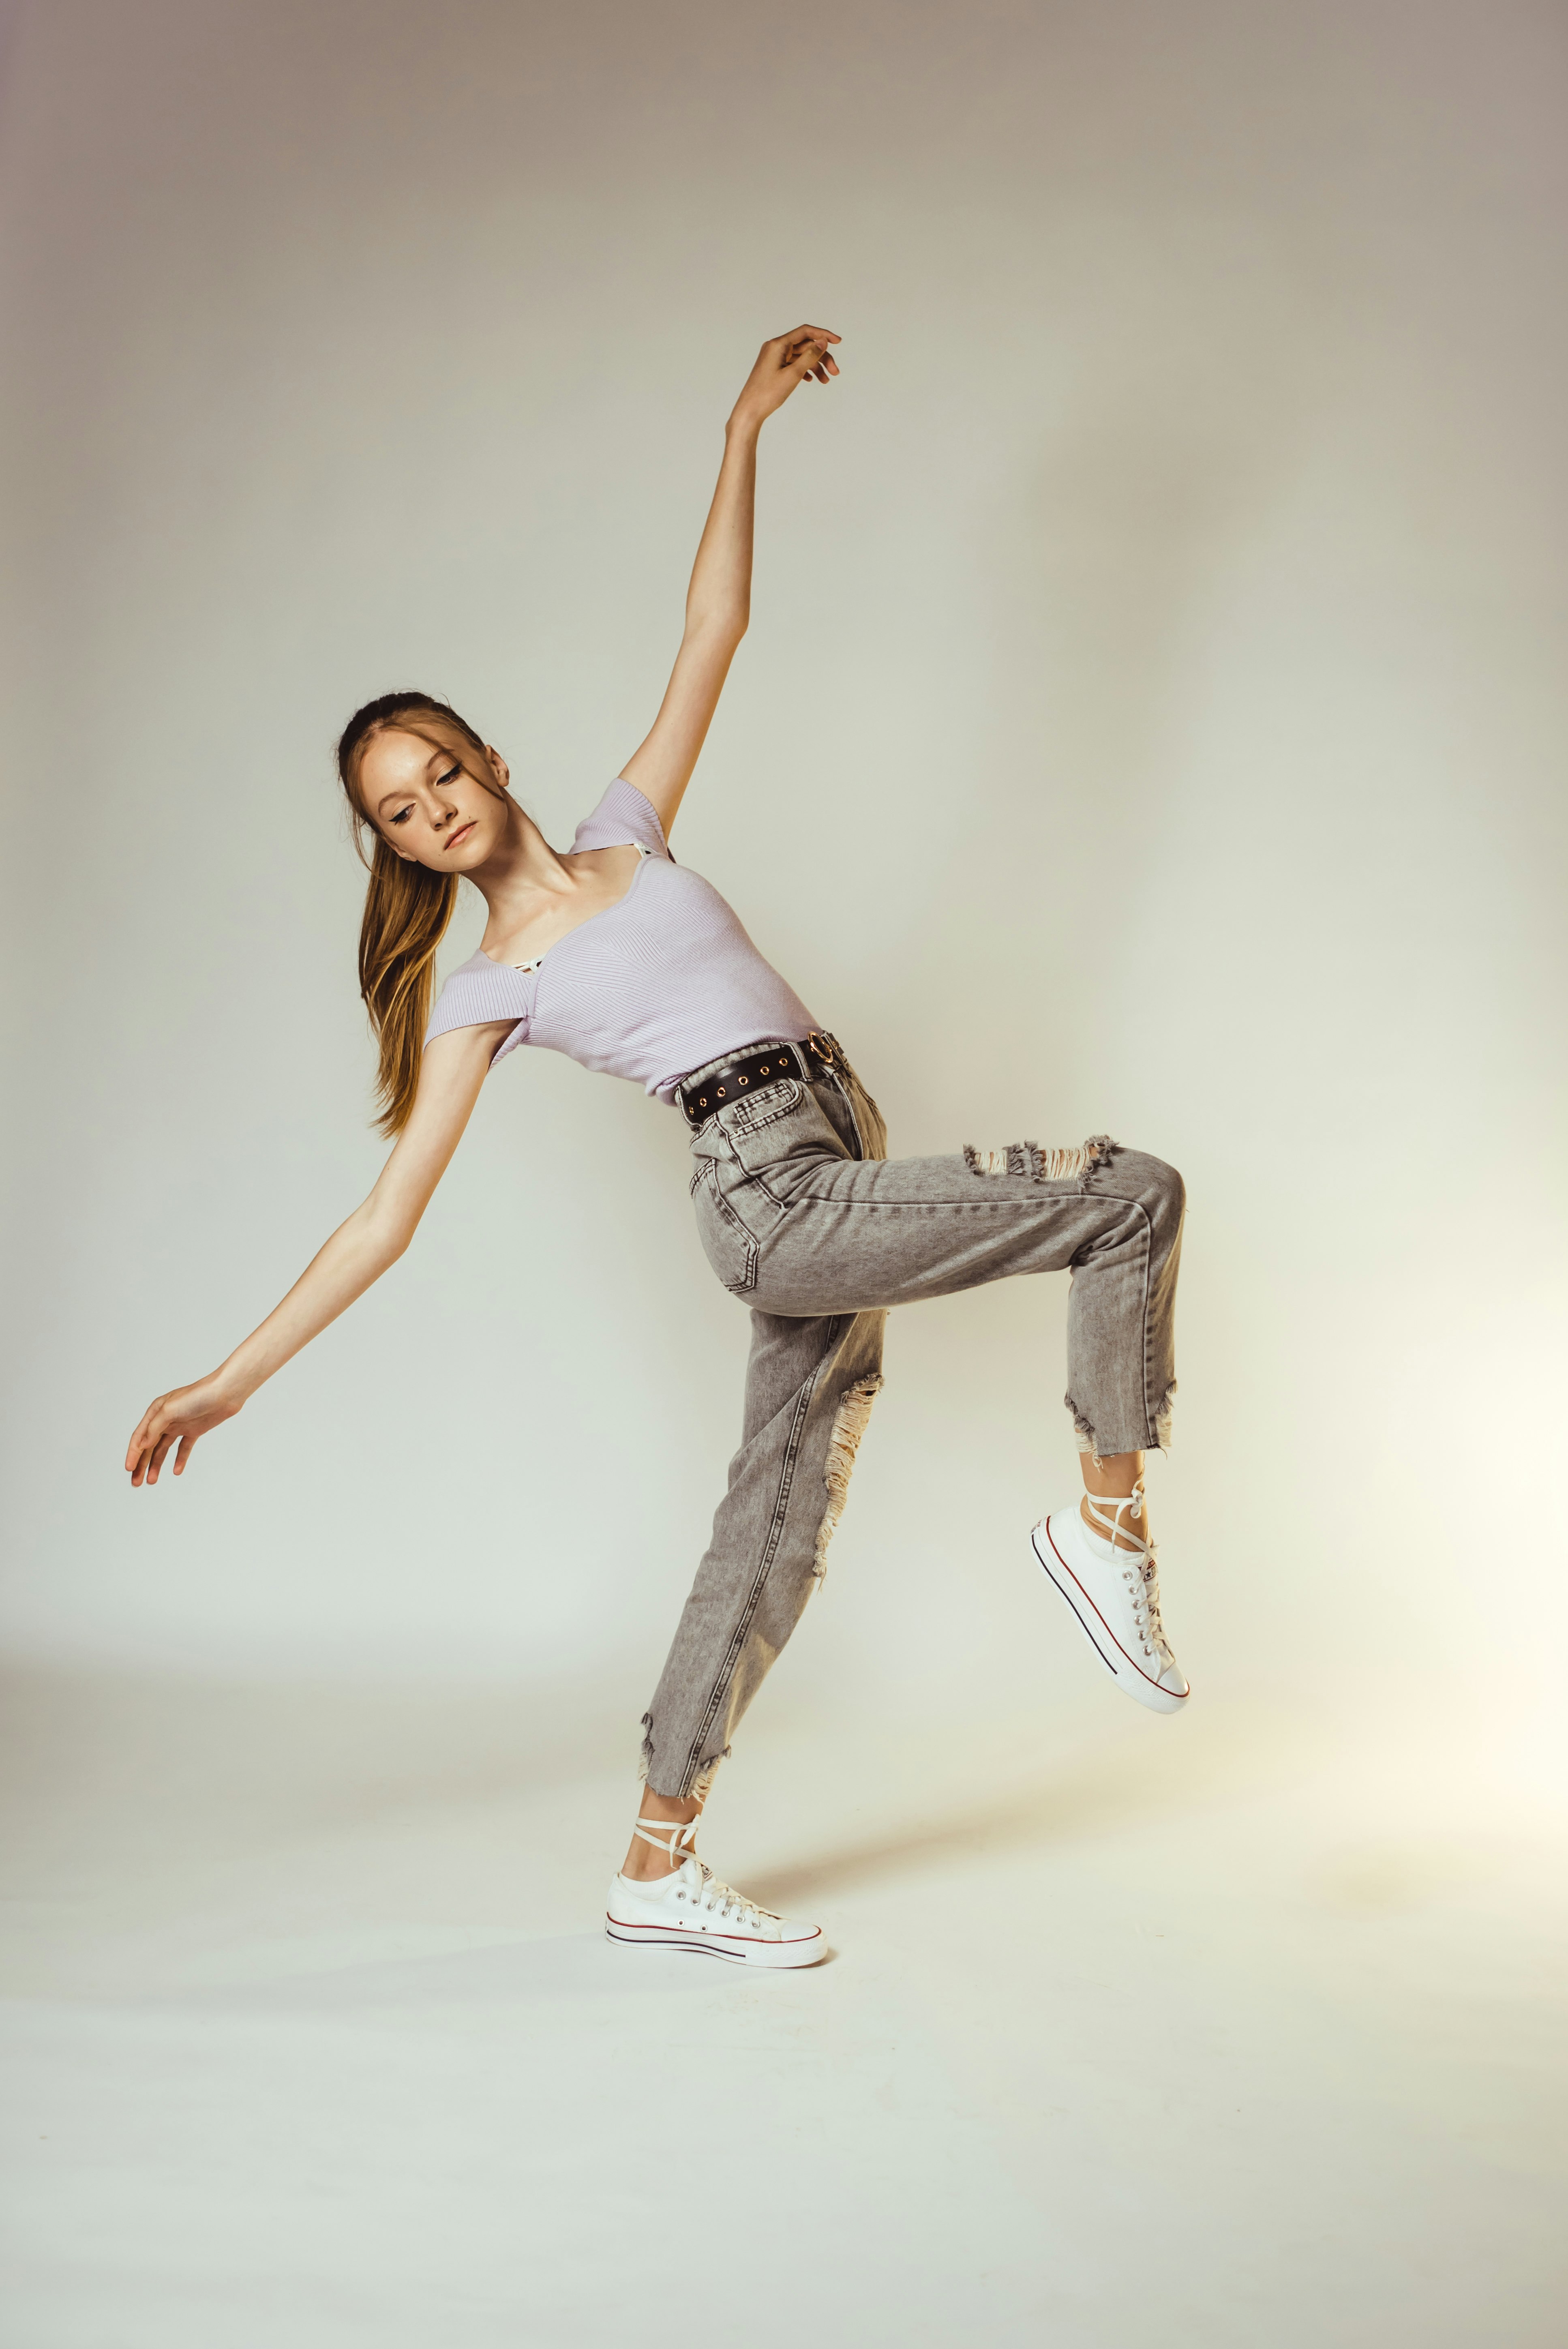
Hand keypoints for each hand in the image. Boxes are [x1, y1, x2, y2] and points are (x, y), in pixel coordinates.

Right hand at [125, 1371, 244, 1486]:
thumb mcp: (170, 1410)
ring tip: (152, 1481)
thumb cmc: (197, 1396)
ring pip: (163, 1449)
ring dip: (156, 1465)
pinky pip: (183, 1448)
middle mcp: (165, 1419)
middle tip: (136, 1482)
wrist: (225, 1393)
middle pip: (148, 1446)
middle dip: (141, 1464)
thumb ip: (154, 1428)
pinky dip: (179, 1459)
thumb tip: (142, 1444)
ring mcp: (179, 1425)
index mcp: (155, 1411)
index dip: (132, 1454)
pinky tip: (176, 1471)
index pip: (139, 1437)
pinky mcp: (193, 1430)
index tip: (129, 1469)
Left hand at [729, 324, 841, 430]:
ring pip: (800, 357)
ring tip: (825, 380)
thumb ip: (809, 356)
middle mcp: (775, 348)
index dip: (823, 335)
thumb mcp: (793, 374)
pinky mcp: (774, 368)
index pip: (805, 332)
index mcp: (778, 344)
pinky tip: (812, 379)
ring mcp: (774, 358)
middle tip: (835, 372)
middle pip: (805, 346)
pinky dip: (804, 370)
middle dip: (821, 357)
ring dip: (815, 366)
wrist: (750, 411)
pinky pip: (793, 364)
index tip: (838, 342)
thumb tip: (822, 342)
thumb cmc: (767, 393)